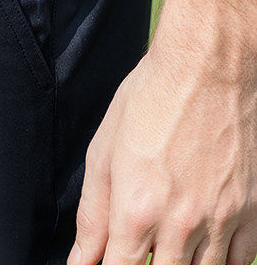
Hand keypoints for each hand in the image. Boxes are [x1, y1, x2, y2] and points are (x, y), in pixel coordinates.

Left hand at [69, 42, 256, 263]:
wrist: (207, 69)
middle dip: (143, 270)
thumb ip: (92, 214)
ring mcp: (223, 220)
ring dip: (179, 267)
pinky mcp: (253, 211)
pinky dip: (219, 262)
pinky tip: (201, 247)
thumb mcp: (103, 154)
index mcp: (137, 209)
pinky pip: (239, 261)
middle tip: (135, 248)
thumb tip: (81, 259)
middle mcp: (182, 223)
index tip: (101, 267)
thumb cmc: (149, 102)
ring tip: (165, 244)